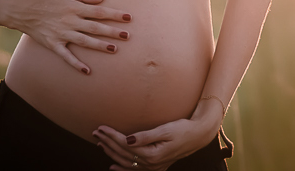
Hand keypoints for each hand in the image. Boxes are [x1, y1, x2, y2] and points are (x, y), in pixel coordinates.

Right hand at [13, 0, 131, 73]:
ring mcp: (62, 34)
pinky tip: (87, 70)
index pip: (99, 11)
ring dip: (99, 45)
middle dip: (112, 31)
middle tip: (127, 35)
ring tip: (114, 49)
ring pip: (84, 41)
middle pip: (95, 27)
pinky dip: (76, 63)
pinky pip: (66, 56)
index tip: (129, 17)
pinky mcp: (54, 44)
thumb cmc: (49, 1)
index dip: (114, 14)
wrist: (26, 12)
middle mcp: (70, 21)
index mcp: (75, 8)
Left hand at [93, 115, 218, 170]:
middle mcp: (151, 164)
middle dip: (107, 143)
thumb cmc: (183, 129)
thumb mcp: (165, 130)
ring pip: (126, 162)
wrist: (199, 135)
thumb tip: (126, 139)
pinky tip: (113, 166)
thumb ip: (145, 136)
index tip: (101, 127)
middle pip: (123, 154)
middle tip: (96, 132)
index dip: (111, 136)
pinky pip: (134, 170)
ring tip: (100, 144)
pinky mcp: (156, 167)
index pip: (125, 145)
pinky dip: (122, 168)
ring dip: (111, 153)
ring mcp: (153, 167)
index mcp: (152, 154)